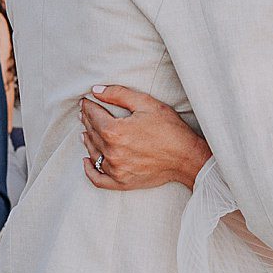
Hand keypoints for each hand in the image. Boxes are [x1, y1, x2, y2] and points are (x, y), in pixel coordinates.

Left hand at [81, 86, 210, 190]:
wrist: (187, 157)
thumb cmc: (170, 129)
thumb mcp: (146, 103)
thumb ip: (119, 94)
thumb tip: (96, 90)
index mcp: (115, 131)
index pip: (93, 115)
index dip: (88, 106)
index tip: (86, 101)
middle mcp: (112, 152)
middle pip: (91, 133)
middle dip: (87, 120)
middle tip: (85, 112)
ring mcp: (115, 169)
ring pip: (93, 152)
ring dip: (87, 139)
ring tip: (86, 130)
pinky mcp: (121, 182)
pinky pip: (97, 179)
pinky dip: (89, 170)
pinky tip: (86, 161)